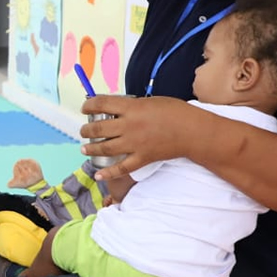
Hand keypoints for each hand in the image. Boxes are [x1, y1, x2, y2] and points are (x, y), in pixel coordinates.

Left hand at [80, 96, 205, 181]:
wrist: (192, 131)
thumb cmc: (174, 112)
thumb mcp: (149, 101)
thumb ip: (131, 106)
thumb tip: (115, 109)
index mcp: (131, 107)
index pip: (101, 104)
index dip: (88, 105)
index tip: (85, 108)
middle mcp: (129, 125)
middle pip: (98, 128)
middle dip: (86, 130)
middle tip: (83, 131)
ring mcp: (134, 144)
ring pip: (105, 148)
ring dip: (91, 149)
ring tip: (84, 148)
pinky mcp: (142, 158)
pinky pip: (121, 168)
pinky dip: (108, 173)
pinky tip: (98, 175)